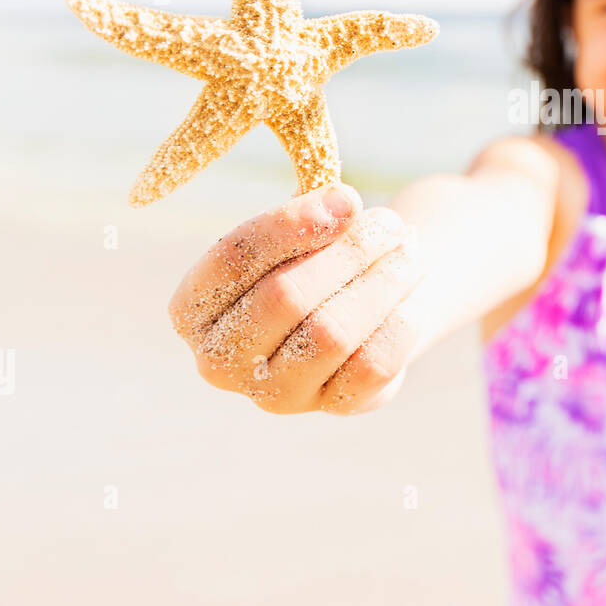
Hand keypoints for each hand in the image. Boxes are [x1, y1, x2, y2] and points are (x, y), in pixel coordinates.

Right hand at [168, 183, 422, 414]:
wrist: (356, 306)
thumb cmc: (313, 257)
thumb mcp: (299, 229)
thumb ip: (310, 213)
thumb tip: (342, 205)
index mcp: (192, 309)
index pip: (232, 260)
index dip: (289, 224)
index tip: (346, 198)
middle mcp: (219, 361)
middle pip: (285, 297)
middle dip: (347, 253)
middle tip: (390, 224)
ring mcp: (273, 395)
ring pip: (331, 334)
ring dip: (380, 282)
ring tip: (408, 249)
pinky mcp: (330, 407)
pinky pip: (372, 364)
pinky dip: (400, 318)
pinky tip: (413, 289)